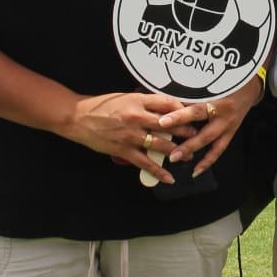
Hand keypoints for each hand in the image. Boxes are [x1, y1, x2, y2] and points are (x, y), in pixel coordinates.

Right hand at [63, 92, 196, 183]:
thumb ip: (145, 103)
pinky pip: (145, 163)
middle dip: (185, 131)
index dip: (183, 109)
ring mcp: (131, 135)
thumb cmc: (102, 106)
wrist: (79, 118)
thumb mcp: (126, 98)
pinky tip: (169, 178)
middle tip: (198, 135)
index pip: (167, 103)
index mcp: (138, 101)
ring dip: (176, 151)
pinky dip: (158, 171)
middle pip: (168, 124)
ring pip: (160, 144)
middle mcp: (136, 117)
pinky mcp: (123, 150)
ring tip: (188, 156)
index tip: (194, 114)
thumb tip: (167, 108)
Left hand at [155, 75, 265, 177]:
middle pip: (204, 132)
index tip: (162, 121)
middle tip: (170, 152)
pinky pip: (219, 149)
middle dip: (186, 143)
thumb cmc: (226, 82)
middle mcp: (225, 115)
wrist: (249, 87)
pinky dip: (208, 161)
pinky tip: (196, 170)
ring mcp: (229, 126)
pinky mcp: (231, 133)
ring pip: (211, 143)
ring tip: (176, 159)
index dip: (179, 116)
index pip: (196, 110)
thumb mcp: (210, 84)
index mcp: (219, 101)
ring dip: (193, 151)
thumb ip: (192, 94)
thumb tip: (168, 103)